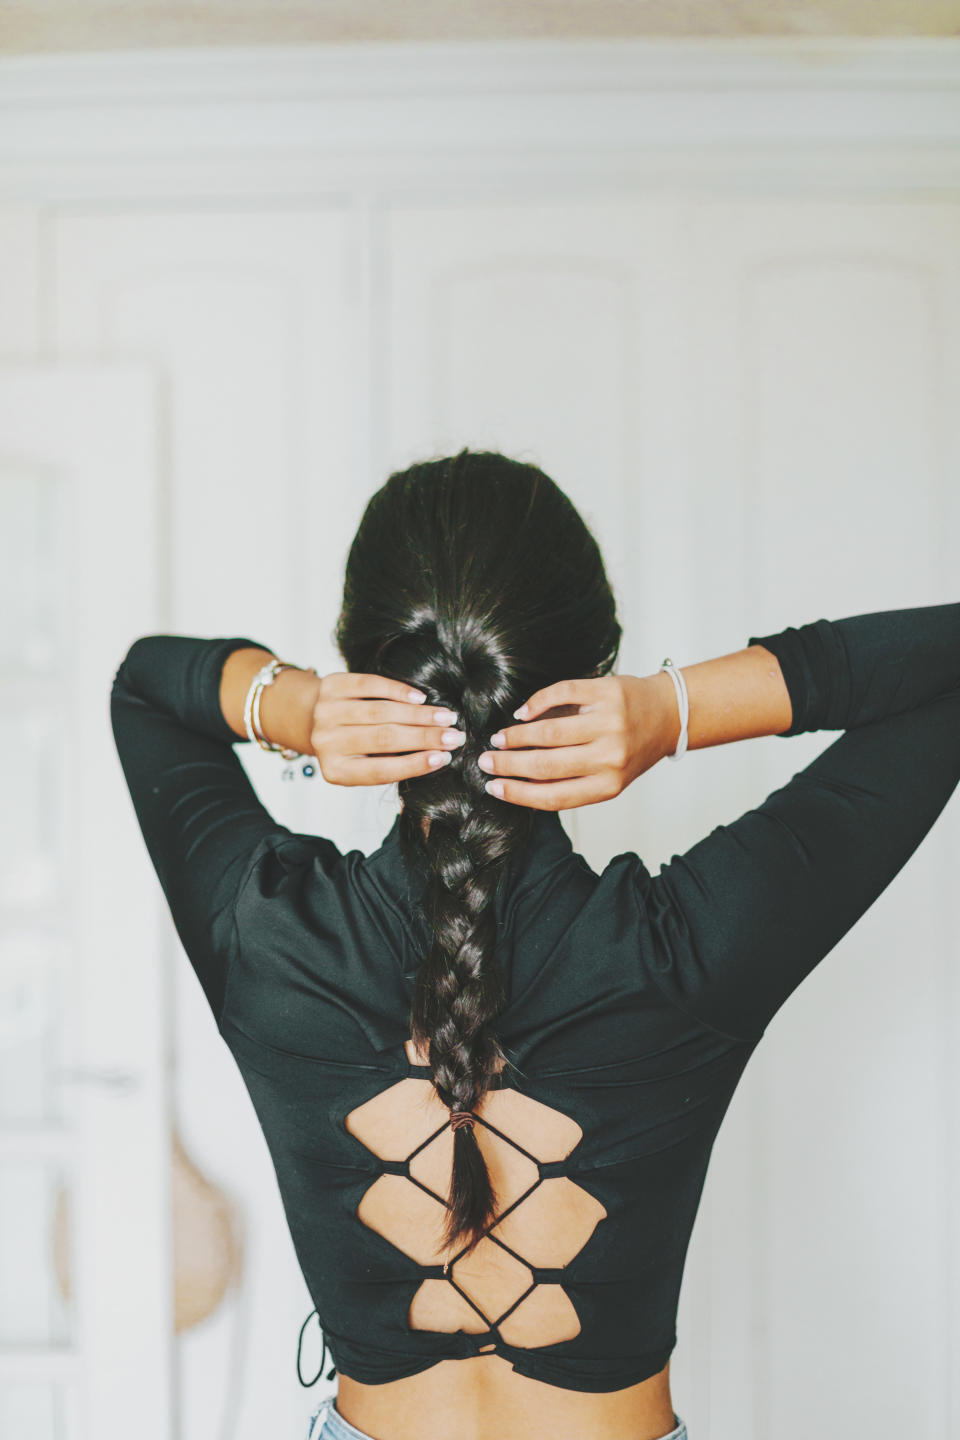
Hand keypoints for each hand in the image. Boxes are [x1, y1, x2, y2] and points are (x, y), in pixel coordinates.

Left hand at [310, 672, 465, 785]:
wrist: (316, 717)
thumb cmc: (354, 746)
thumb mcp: (367, 763)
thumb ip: (394, 762)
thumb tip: (439, 755)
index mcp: (336, 770)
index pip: (381, 771)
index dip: (415, 764)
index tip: (444, 758)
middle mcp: (326, 742)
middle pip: (384, 739)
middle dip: (425, 737)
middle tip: (455, 736)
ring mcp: (326, 712)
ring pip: (381, 711)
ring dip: (419, 714)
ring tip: (446, 716)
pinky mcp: (331, 686)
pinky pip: (370, 685)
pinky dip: (398, 690)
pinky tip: (421, 697)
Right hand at [475, 672, 677, 809]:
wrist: (667, 715)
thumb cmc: (631, 748)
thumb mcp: (608, 776)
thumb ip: (571, 781)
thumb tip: (517, 784)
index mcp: (608, 785)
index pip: (553, 796)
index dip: (517, 793)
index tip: (493, 787)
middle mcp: (610, 757)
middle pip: (546, 765)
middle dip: (508, 764)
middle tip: (485, 760)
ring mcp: (610, 723)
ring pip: (549, 732)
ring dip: (517, 736)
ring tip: (499, 738)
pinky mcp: (607, 693)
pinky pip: (562, 695)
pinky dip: (536, 703)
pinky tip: (522, 713)